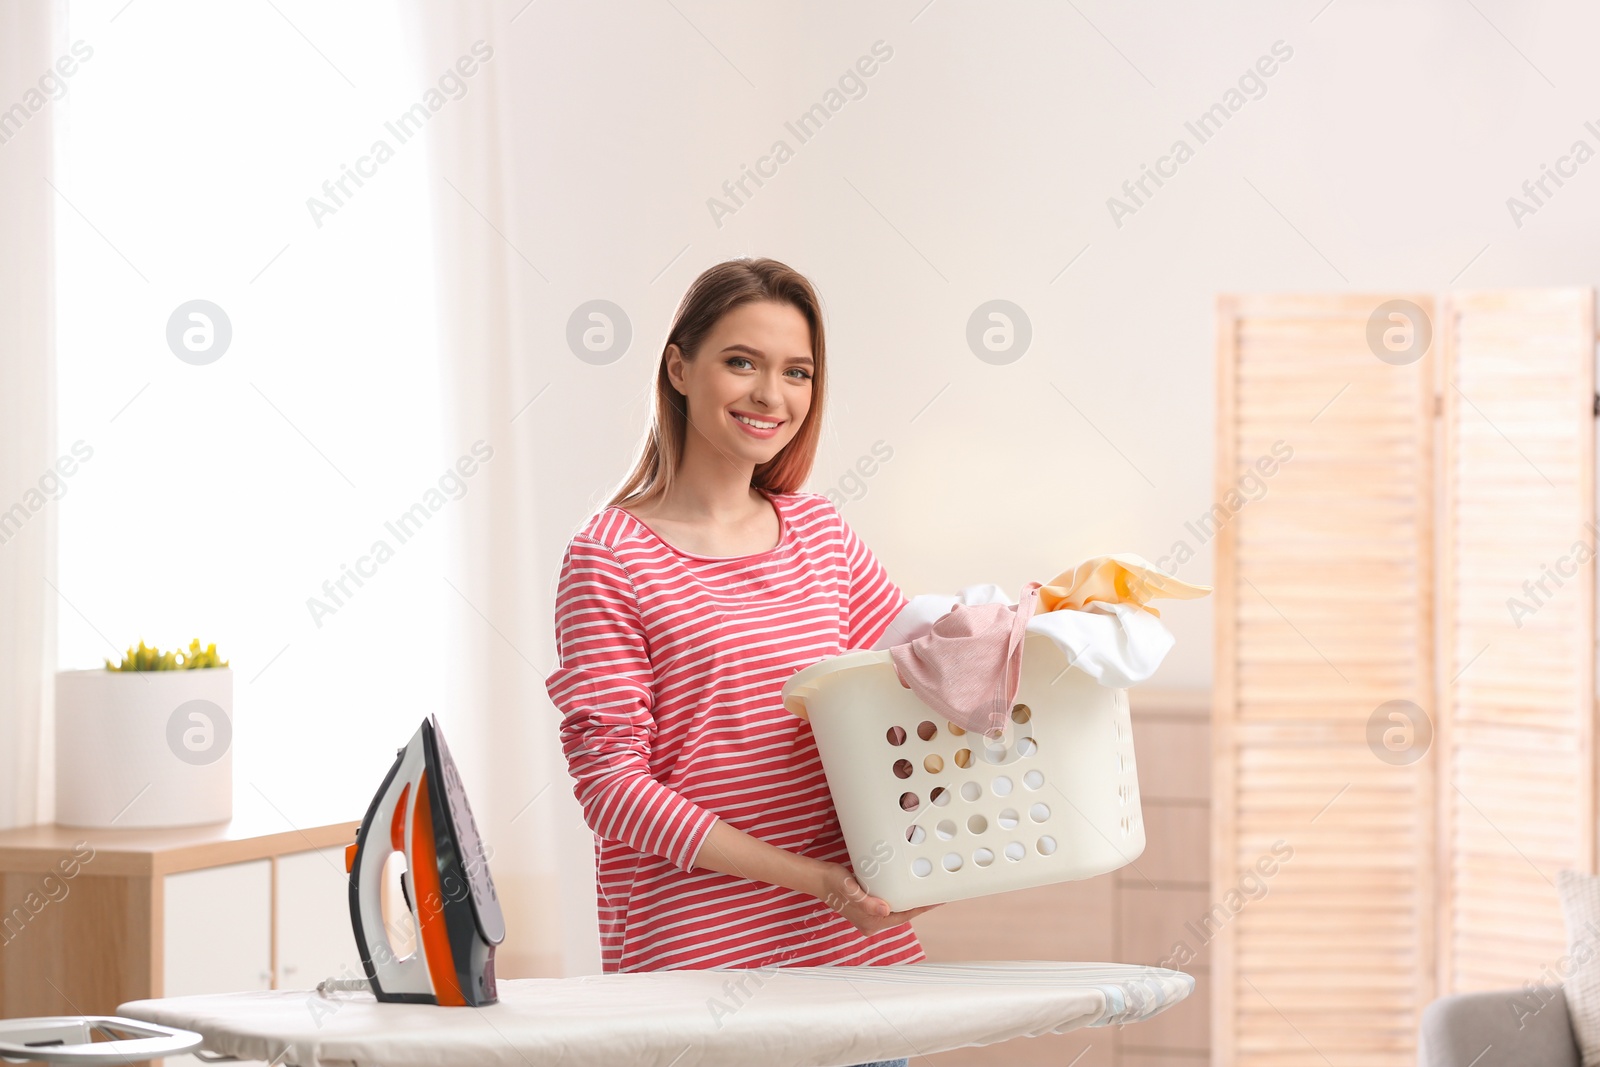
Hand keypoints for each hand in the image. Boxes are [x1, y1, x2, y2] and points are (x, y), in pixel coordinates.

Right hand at [812, 861, 942, 935]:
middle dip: (921, 905)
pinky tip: (909, 890)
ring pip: (897, 910)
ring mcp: (870, 917)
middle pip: (903, 914)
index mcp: (870, 922)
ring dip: (911, 902)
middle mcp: (872, 923)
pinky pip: (890, 905)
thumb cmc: (833, 882)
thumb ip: (865, 902)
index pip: (904, 915)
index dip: (922, 907)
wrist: (818, 880)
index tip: (939, 899)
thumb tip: (885, 910)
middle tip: (941, 893)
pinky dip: (901, 899)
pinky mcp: (868, 909)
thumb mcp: (848, 888)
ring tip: (929, 891)